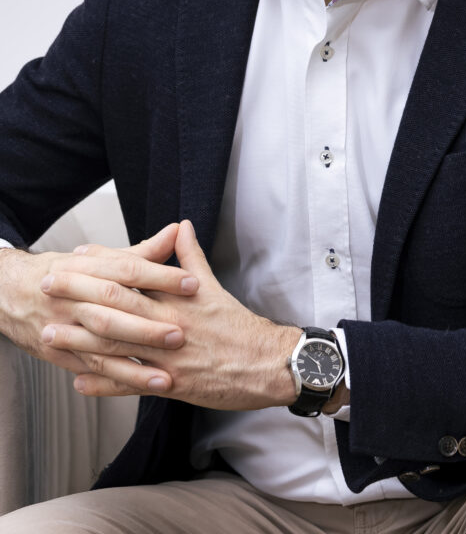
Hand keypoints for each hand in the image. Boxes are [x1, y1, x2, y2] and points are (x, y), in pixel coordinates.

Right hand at [0, 224, 197, 382]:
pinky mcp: (59, 354)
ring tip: (166, 372)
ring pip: (101, 345)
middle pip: (114, 309)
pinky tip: (143, 386)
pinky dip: (117, 380)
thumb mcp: (97, 257)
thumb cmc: (62, 272)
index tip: (192, 283)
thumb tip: (177, 231)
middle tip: (182, 332)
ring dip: (135, 362)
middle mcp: (73, 297)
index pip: (128, 270)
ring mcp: (63, 327)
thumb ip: (141, 251)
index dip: (160, 277)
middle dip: (148, 324)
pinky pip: (92, 369)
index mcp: (85, 268)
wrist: (8, 292)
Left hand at [40, 219, 300, 409]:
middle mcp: (168, 325)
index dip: (103, 265)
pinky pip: (130, 385)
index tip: (78, 257)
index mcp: (177, 298)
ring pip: (116, 347)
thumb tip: (181, 227)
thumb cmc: (240, 327)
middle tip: (51, 285)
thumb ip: (192, 258)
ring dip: (80, 342)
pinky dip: (104, 385)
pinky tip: (80, 382)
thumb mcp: (214, 287)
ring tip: (52, 335)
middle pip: (116, 306)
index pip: (134, 275)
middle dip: (79, 295)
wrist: (267, 364)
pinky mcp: (170, 386)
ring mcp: (166, 357)